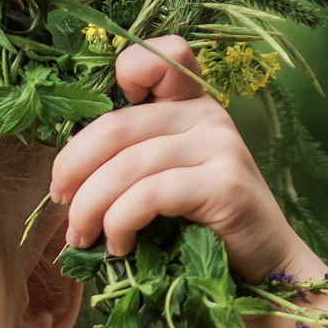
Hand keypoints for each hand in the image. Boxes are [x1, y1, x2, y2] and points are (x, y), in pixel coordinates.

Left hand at [49, 36, 315, 281]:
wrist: (266, 269)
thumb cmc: (205, 227)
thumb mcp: (167, 179)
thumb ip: (133, 155)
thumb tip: (66, 172)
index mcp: (190, 103)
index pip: (154, 58)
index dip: (118, 78)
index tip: (94, 137)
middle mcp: (207, 114)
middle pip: (114, 126)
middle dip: (72, 169)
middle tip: (61, 204)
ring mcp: (220, 146)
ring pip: (125, 167)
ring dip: (90, 208)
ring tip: (82, 237)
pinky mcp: (225, 184)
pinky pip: (150, 195)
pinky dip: (121, 223)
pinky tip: (120, 246)